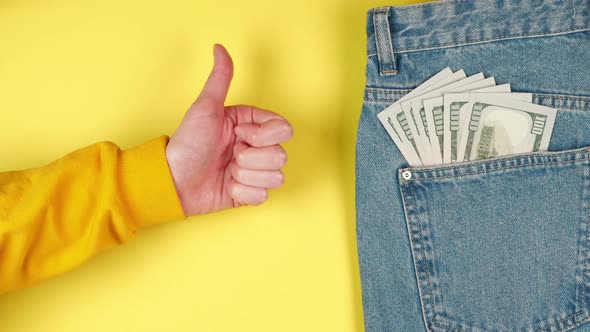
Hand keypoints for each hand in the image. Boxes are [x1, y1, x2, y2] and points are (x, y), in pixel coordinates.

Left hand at [165, 44, 292, 216]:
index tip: (238, 134)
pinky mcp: (249, 193)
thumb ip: (220, 79)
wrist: (173, 181)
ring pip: (276, 177)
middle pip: (281, 155)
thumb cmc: (186, 143)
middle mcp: (256, 147)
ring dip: (246, 176)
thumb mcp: (205, 108)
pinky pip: (262, 197)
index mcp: (251, 125)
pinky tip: (226, 186)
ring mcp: (254, 171)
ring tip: (227, 172)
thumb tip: (220, 47)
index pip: (283, 129)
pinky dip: (241, 193)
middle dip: (250, 158)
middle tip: (229, 155)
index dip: (262, 135)